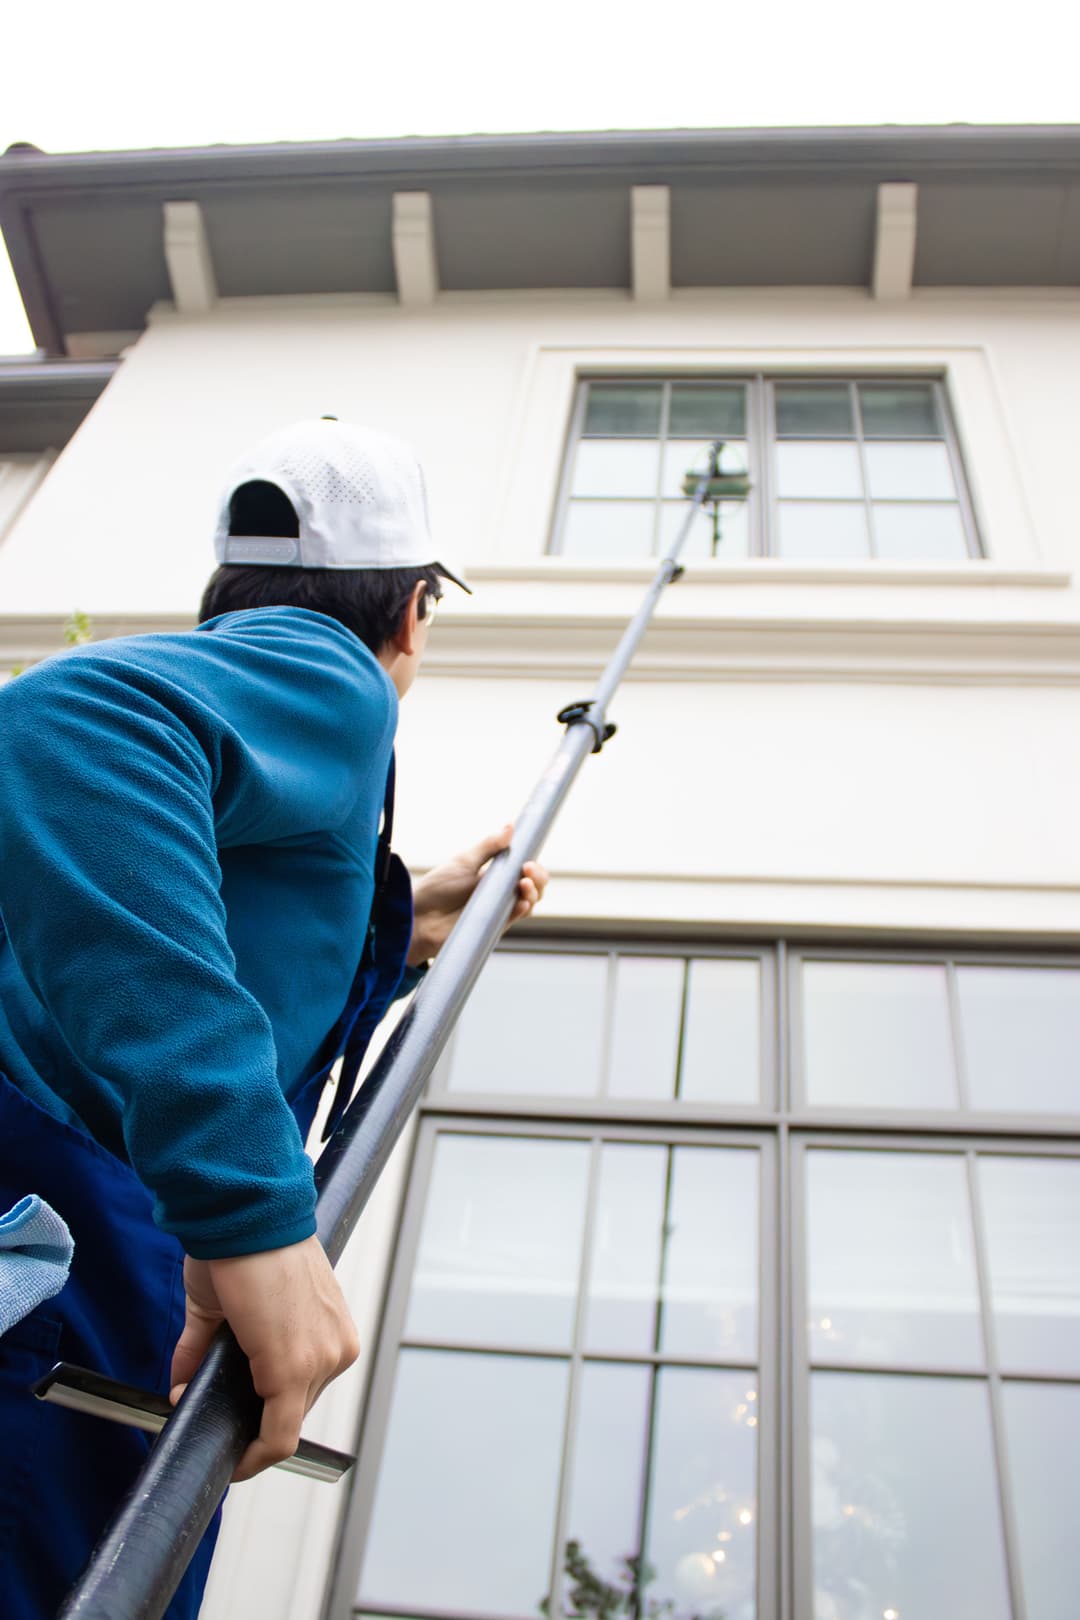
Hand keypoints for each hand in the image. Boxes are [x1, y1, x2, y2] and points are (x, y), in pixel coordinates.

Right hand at [169, 1235, 359, 1481]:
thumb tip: (178, 1387)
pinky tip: (232, 1460)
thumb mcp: (220, 1308)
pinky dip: (254, 1454)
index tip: (242, 1432)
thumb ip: (202, 1352)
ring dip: (248, 1434)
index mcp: (330, 1329)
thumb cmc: (238, 1246)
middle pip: (294, 1409)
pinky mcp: (294, 1368)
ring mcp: (322, 1358)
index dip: (270, 1417)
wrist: (242, 1215)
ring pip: (285, 1423)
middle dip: (252, 1422)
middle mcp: (336, 1347)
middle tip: (217, 1426)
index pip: (305, 1391)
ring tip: (218, 1433)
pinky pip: (279, 1434)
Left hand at [408, 824, 549, 966]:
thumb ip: (488, 847)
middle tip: (527, 868)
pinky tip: (522, 901)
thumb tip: (510, 827)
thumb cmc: (436, 890)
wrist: (418, 919)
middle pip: (533, 886)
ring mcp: (498, 910)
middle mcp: (500, 893)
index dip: (533, 863)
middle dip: (539, 876)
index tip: (530, 857)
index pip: (524, 869)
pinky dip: (523, 909)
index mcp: (494, 875)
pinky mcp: (493, 927)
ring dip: (534, 891)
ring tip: (524, 882)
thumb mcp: (463, 862)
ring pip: (530, 902)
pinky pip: (515, 919)